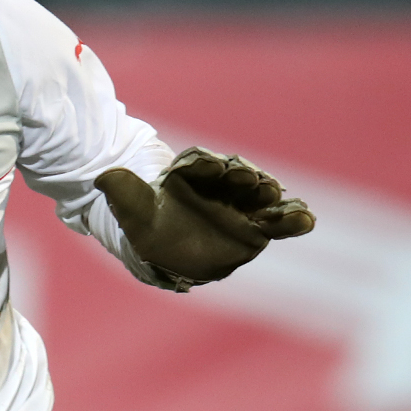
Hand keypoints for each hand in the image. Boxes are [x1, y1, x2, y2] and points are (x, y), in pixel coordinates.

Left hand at [94, 147, 313, 289]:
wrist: (163, 246)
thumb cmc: (146, 224)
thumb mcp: (131, 208)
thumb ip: (124, 192)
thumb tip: (103, 177)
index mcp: (187, 175)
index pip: (196, 165)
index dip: (204, 164)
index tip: (211, 164)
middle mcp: (217, 186)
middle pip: (232, 176)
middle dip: (241, 176)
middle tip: (249, 179)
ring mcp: (239, 204)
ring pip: (258, 196)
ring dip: (269, 195)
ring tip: (279, 199)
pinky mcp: (256, 226)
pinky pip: (278, 222)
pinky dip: (293, 220)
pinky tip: (307, 219)